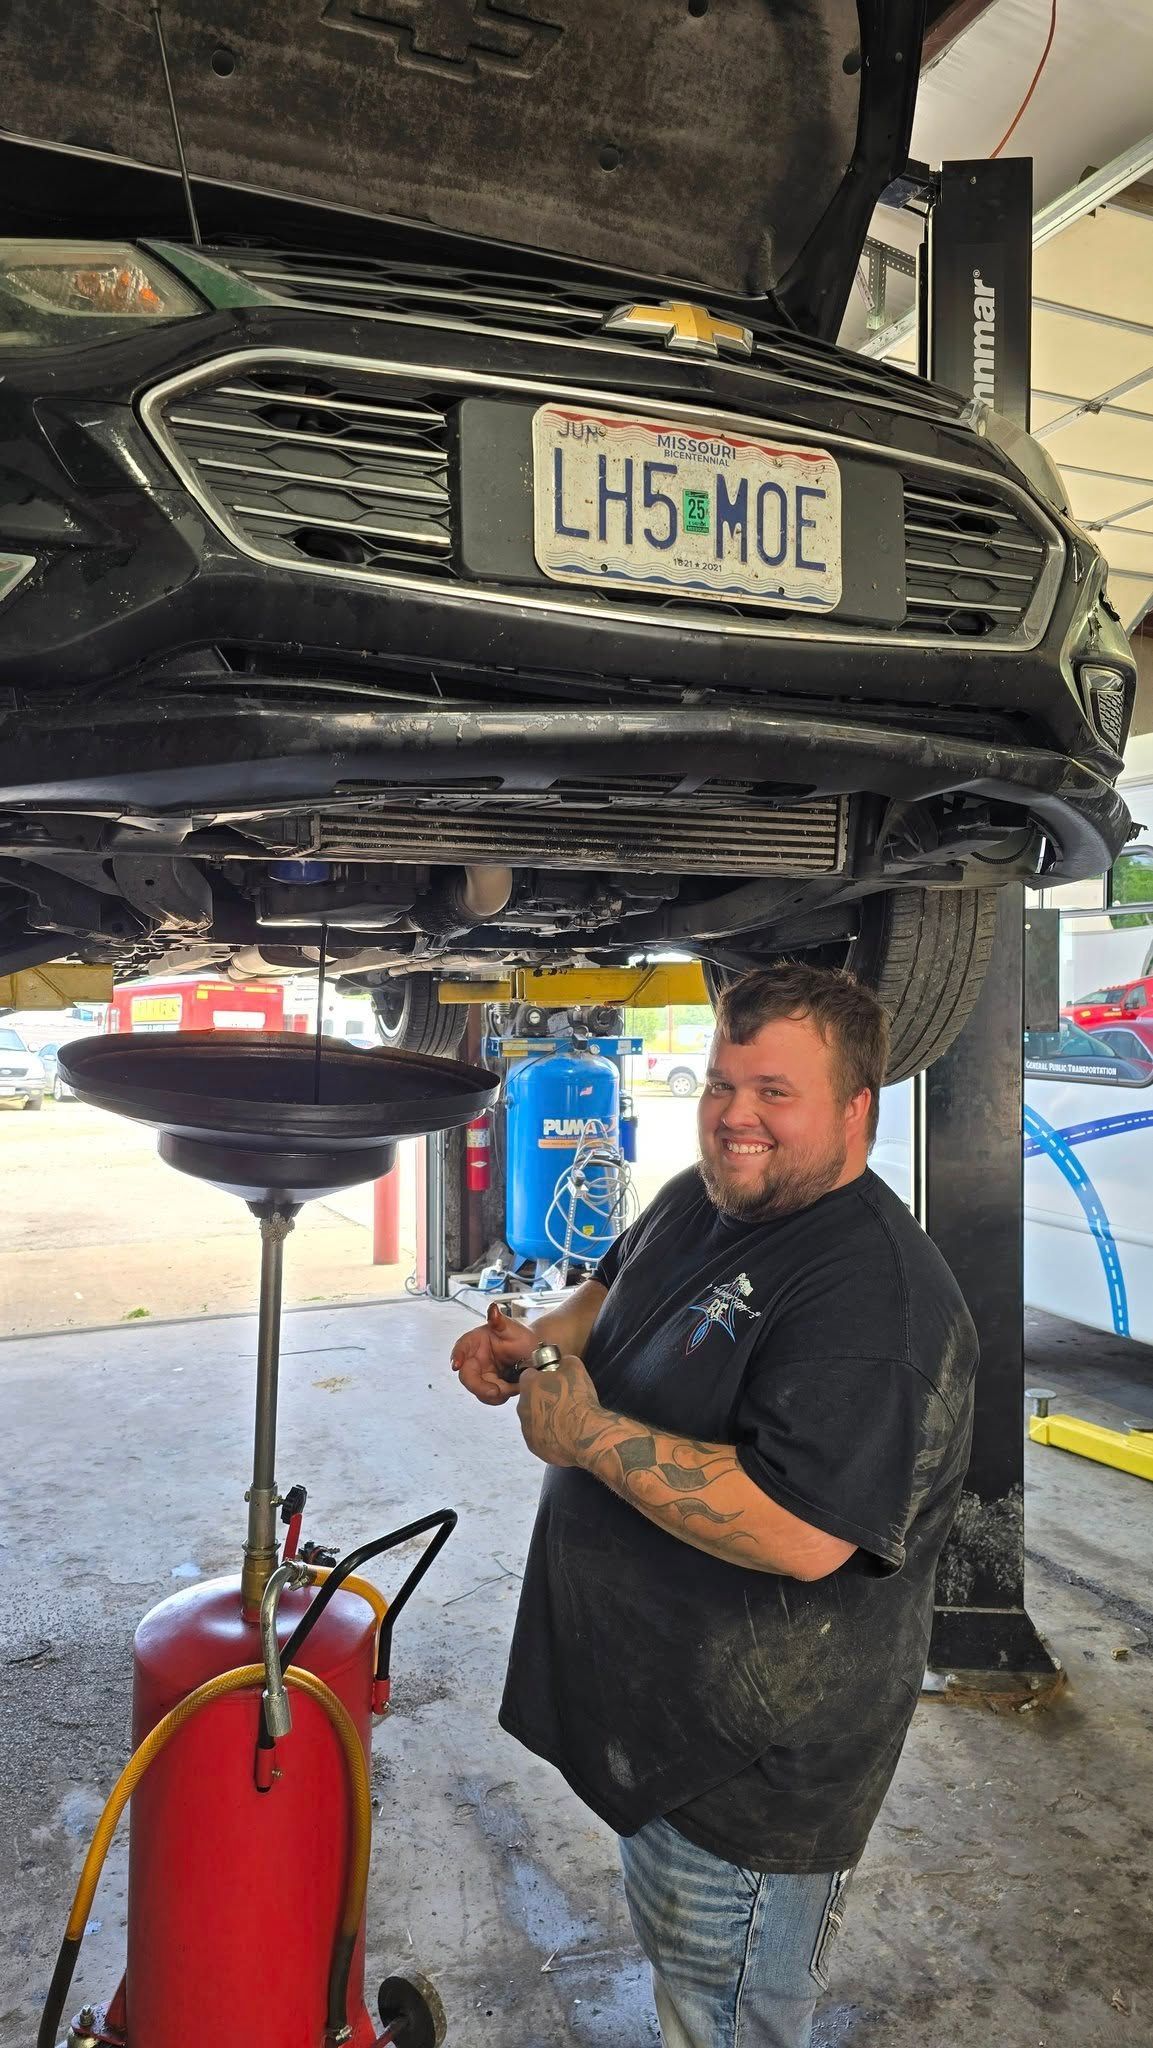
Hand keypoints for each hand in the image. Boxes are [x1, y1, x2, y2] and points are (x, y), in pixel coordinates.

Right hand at [451, 1302, 534, 1405]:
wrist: (536, 1354)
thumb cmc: (522, 1338)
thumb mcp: (512, 1328)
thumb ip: (499, 1321)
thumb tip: (492, 1308)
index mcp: (475, 1342)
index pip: (461, 1348)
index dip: (457, 1356)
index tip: (457, 1364)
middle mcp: (474, 1359)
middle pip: (467, 1376)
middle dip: (480, 1386)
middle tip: (497, 1391)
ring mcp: (481, 1375)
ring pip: (479, 1390)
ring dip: (495, 1393)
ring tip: (514, 1385)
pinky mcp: (490, 1387)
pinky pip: (490, 1397)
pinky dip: (502, 1396)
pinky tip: (514, 1387)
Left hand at [517, 1353, 606, 1467]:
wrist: (586, 1435)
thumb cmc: (578, 1399)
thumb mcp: (576, 1368)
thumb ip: (564, 1362)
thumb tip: (562, 1362)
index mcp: (528, 1385)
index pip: (529, 1375)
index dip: (542, 1377)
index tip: (555, 1381)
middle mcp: (522, 1407)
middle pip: (529, 1399)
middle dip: (542, 1399)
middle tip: (562, 1402)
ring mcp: (526, 1429)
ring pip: (533, 1419)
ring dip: (544, 1418)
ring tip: (565, 1420)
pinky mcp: (533, 1446)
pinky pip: (538, 1437)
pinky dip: (548, 1435)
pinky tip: (564, 1435)